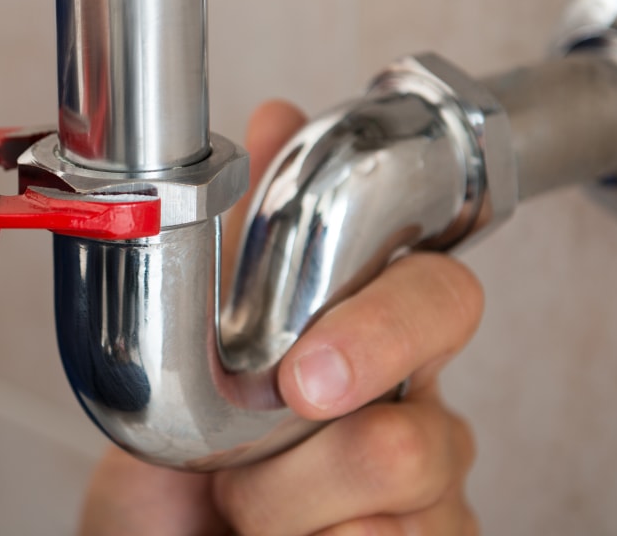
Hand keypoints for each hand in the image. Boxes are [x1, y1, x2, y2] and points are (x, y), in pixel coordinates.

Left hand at [80, 101, 480, 534]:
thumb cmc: (180, 455)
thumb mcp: (187, 343)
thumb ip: (240, 244)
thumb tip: (272, 119)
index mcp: (366, 342)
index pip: (437, 301)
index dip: (385, 329)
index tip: (303, 376)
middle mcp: (410, 414)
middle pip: (425, 429)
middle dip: (315, 457)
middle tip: (243, 469)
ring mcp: (423, 497)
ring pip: (400, 501)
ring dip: (287, 511)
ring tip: (242, 506)